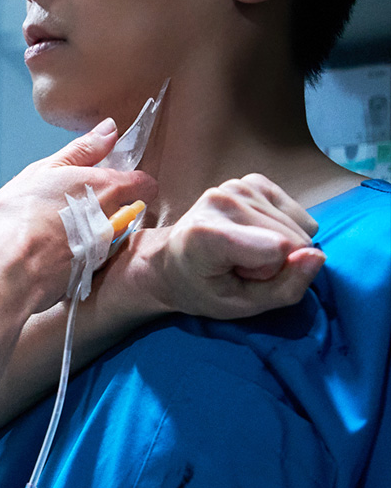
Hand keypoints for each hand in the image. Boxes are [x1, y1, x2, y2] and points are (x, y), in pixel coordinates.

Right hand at [0, 118, 157, 314]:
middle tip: (76, 203)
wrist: (11, 270)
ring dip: (94, 228)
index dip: (129, 180)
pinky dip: (81, 249)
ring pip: (111, 232)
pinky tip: (54, 248)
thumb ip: (82, 150)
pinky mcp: (93, 271)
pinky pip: (96, 254)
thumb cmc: (21, 216)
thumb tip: (110, 128)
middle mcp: (115, 218)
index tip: (105, 180)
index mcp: (107, 187)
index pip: (144, 183)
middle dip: (110, 205)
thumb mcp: (45, 169)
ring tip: (59, 227)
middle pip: (129, 208)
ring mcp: (106, 248)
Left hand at [130, 173, 323, 319]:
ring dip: (280, 247)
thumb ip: (285, 288)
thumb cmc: (202, 287)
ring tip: (244, 252)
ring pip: (301, 228)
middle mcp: (221, 200)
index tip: (239, 276)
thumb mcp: (241, 306)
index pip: (277, 249)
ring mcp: (237, 186)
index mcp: (206, 232)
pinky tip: (254, 235)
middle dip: (278, 262)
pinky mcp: (254, 181)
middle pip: (294, 240)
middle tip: (241, 267)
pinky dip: (283, 229)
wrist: (171, 260)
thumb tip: (317, 257)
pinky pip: (298, 214)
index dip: (272, 273)